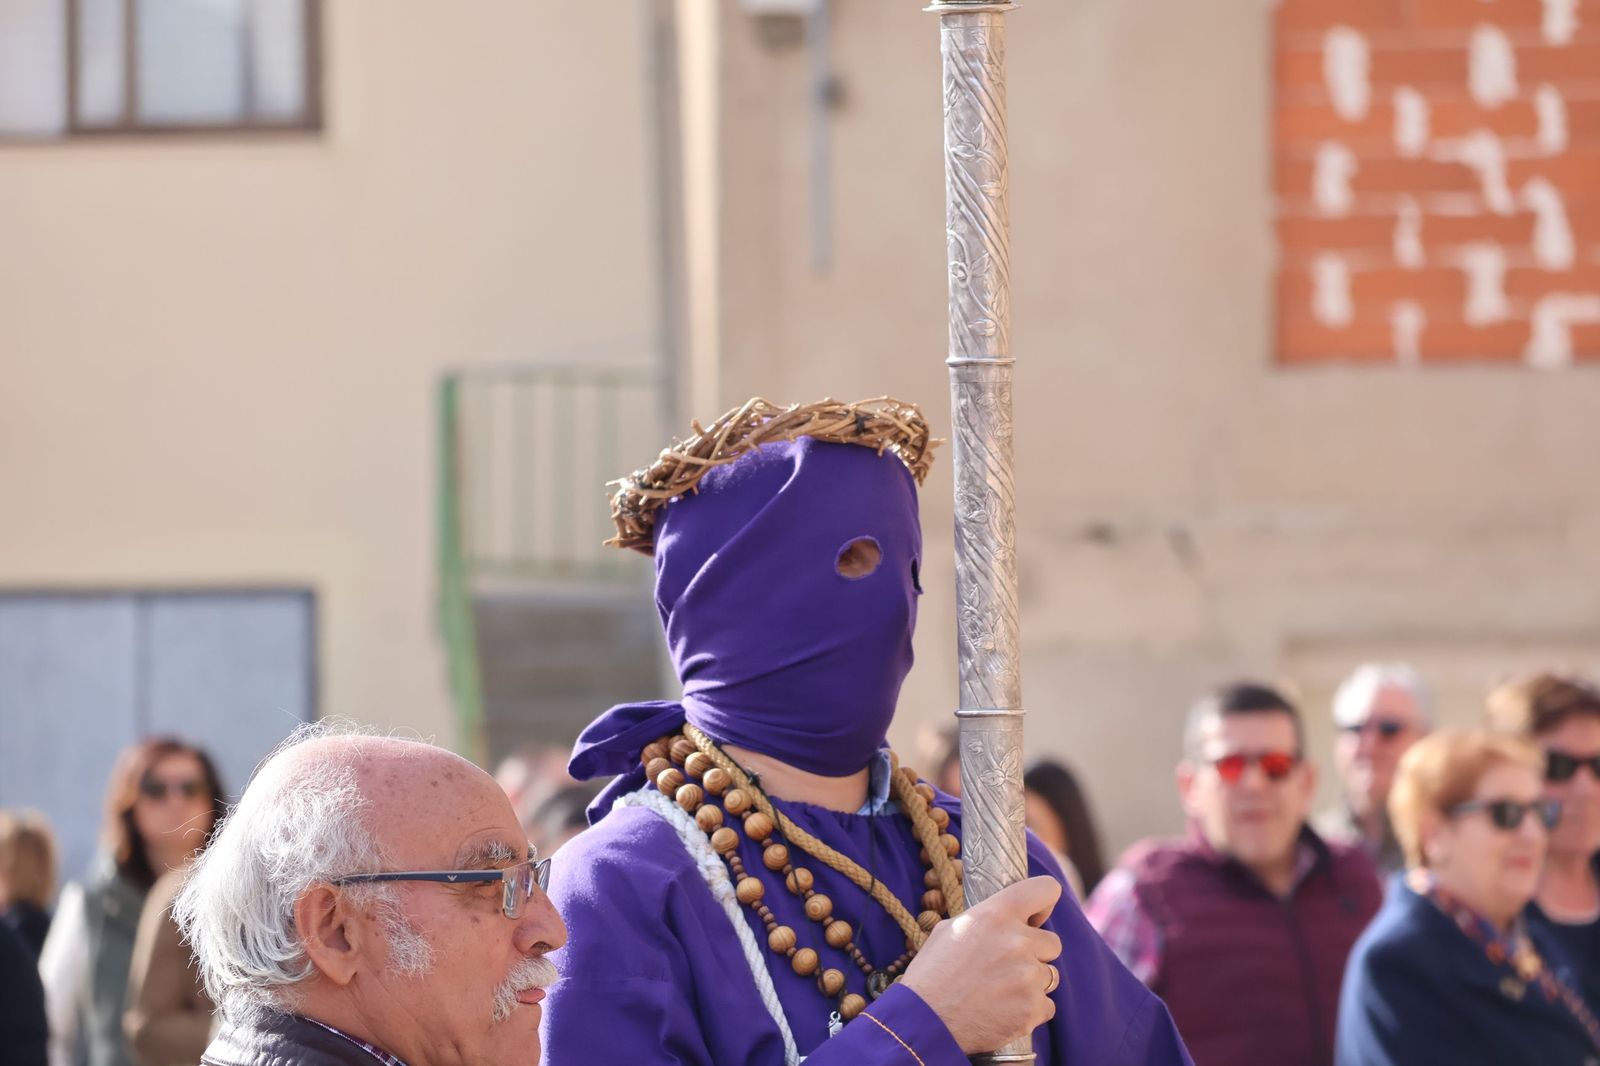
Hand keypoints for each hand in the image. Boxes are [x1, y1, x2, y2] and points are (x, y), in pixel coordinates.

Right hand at [899, 875, 1062, 1054]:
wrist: (924, 1022)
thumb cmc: (932, 974)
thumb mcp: (950, 929)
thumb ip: (985, 919)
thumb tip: (1005, 917)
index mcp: (996, 914)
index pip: (1046, 889)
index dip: (1043, 904)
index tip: (1033, 920)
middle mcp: (1017, 941)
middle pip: (1052, 942)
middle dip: (1035, 953)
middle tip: (1006, 966)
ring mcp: (1028, 976)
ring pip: (1049, 976)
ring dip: (1031, 983)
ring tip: (1000, 992)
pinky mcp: (1033, 1008)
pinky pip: (1047, 1005)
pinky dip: (1030, 1010)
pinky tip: (1003, 1011)